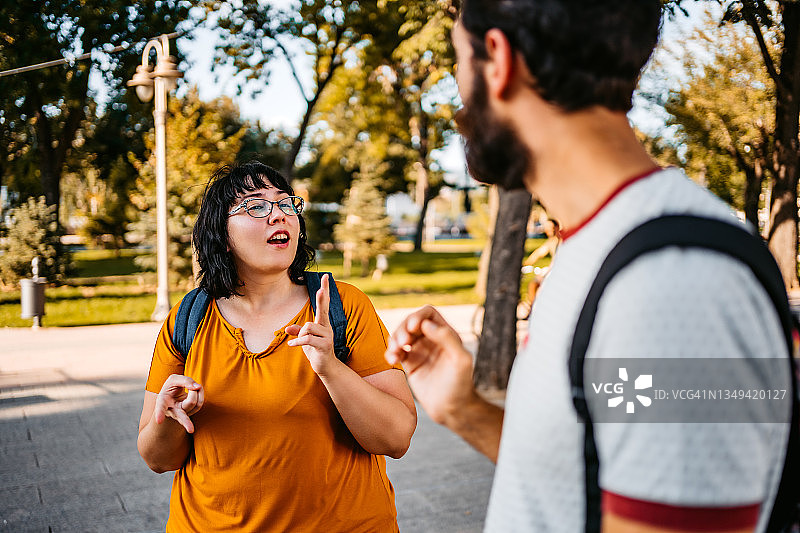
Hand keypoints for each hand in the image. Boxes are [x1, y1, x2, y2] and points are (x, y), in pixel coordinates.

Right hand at [154, 374, 204, 432]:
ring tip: (192, 386)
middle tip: (191, 430)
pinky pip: (199, 402)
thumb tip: (197, 387)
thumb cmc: (171, 388)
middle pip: (181, 417)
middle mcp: (172, 412)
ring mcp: (183, 414)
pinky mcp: (191, 413)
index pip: (160, 408)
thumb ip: (185, 381)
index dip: (159, 414)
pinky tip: (196, 390)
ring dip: (196, 391)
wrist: (174, 394)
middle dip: (187, 423)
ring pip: (194, 403)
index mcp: (162, 403)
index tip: (159, 421)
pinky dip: (199, 392)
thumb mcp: (174, 380)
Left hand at [286, 273, 336, 375]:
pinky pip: (307, 339)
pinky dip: (297, 341)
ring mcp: (327, 335)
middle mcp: (327, 327)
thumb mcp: (305, 339)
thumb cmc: (315, 350)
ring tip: (300, 342)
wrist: (325, 367)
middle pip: (323, 308)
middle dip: (322, 297)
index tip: (326, 277)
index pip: (324, 303)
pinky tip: (292, 344)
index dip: (325, 290)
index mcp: (323, 323)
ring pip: (308, 327)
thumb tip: (287, 328)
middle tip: (322, 287)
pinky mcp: (324, 345)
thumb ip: (298, 332)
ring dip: (301, 334)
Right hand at [385, 305, 477, 426]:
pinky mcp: (410, 364)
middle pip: (411, 322)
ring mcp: (420, 351)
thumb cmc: (460, 385)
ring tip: (395, 352)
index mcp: (446, 334)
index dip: (418, 316)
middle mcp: (432, 339)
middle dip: (403, 329)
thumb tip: (426, 324)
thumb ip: (447, 339)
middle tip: (402, 342)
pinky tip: (391, 359)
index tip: (413, 328)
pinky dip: (390, 352)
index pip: (428, 314)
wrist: (452, 409)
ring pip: (401, 335)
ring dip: (394, 339)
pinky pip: (397, 352)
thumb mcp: (460, 360)